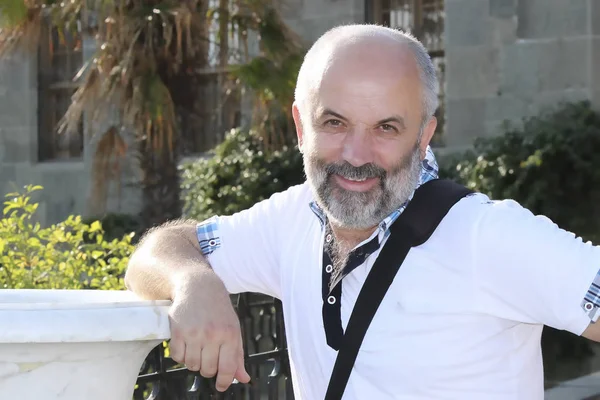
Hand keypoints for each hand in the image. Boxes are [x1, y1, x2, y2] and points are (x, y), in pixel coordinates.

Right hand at [167, 274, 250, 391]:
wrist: (199, 287)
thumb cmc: (219, 310)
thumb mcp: (233, 329)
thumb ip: (237, 356)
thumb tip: (243, 379)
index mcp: (230, 334)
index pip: (227, 368)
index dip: (224, 381)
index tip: (221, 386)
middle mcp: (213, 334)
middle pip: (207, 370)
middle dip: (208, 368)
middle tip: (208, 356)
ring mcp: (194, 333)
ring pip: (192, 365)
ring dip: (194, 361)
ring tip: (197, 348)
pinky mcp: (178, 331)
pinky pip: (177, 357)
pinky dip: (181, 355)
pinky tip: (186, 344)